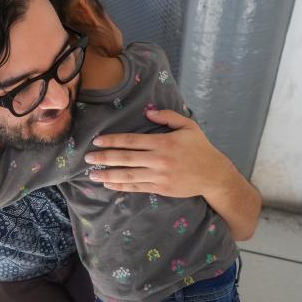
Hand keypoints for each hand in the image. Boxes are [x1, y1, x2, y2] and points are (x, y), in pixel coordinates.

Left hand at [84, 109, 235, 197]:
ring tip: (92, 175)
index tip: (97, 141)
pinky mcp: (161, 188)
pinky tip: (109, 184)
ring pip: (129, 175)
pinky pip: (137, 187)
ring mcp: (159, 176)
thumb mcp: (188, 126)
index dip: (113, 141)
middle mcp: (159, 159)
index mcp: (163, 142)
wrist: (213, 174)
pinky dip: (121, 186)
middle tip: (88, 158)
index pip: (132, 141)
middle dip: (104, 158)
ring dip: (108, 175)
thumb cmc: (200, 148)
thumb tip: (149, 112)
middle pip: (126, 158)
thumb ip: (168, 116)